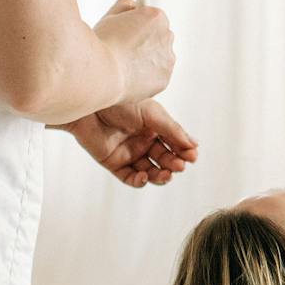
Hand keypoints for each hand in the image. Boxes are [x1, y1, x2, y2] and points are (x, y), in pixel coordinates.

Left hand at [57, 99, 198, 187]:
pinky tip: (145, 176)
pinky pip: (130, 177)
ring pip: (150, 171)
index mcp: (155, 127)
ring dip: (160, 176)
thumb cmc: (121, 102)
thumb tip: (194, 145)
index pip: (174, 143)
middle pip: (164, 159)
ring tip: (167, 175)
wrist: (90, 106)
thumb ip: (172, 130)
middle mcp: (143, 141)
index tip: (192, 156)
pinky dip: (140, 181)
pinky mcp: (114, 163)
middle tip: (180, 165)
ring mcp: (129, 153)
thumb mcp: (152, 114)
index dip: (184, 151)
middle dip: (174, 163)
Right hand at [93, 0, 174, 104]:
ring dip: (146, 60)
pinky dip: (145, 78)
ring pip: (158, 58)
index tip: (135, 28)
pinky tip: (128, 77)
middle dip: (146, 42)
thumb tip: (133, 6)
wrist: (103, 72)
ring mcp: (167, 59)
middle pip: (159, 37)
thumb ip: (125, 6)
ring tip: (123, 64)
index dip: (140, 24)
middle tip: (126, 48)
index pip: (154, 18)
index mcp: (157, 17)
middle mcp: (167, 36)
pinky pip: (155, 77)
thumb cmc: (103, 43)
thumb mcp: (111, 16)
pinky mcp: (164, 80)